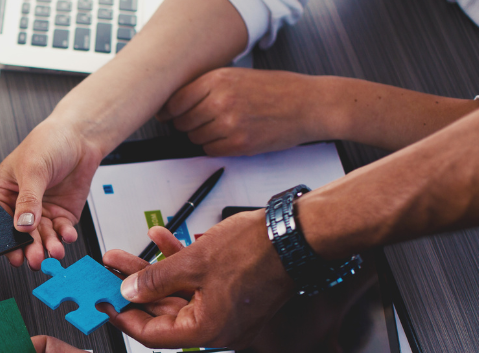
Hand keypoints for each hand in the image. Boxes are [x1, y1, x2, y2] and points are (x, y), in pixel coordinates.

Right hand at [0, 118, 105, 269]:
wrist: (80, 137)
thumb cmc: (48, 142)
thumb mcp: (33, 169)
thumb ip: (28, 200)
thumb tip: (23, 225)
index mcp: (1, 193)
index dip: (4, 238)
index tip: (13, 252)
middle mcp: (18, 207)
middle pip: (20, 235)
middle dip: (28, 248)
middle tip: (35, 259)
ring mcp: (40, 213)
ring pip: (41, 237)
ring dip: (48, 246)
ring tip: (54, 251)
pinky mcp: (59, 216)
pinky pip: (60, 231)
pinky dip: (64, 235)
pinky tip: (67, 235)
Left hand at [114, 209, 294, 348]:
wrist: (299, 233)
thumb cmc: (259, 250)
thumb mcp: (193, 262)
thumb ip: (155, 280)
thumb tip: (129, 292)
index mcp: (207, 331)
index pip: (151, 334)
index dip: (123, 317)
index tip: (103, 304)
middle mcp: (218, 329)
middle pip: (162, 312)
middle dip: (133, 288)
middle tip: (110, 273)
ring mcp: (227, 313)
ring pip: (177, 294)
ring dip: (152, 272)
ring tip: (126, 253)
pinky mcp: (233, 296)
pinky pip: (198, 285)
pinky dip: (179, 265)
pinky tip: (161, 242)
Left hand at [158, 68, 332, 155]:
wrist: (310, 104)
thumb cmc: (278, 89)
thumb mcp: (240, 75)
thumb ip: (209, 86)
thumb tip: (177, 102)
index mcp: (218, 80)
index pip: (176, 101)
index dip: (169, 111)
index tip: (168, 115)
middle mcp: (220, 101)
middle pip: (182, 121)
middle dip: (187, 124)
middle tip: (200, 121)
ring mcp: (229, 124)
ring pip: (195, 138)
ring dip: (202, 135)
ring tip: (222, 126)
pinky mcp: (238, 145)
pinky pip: (210, 150)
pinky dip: (215, 146)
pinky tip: (229, 136)